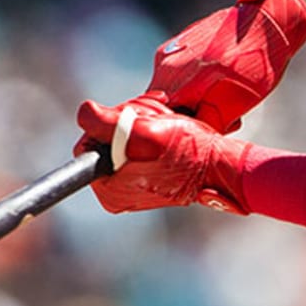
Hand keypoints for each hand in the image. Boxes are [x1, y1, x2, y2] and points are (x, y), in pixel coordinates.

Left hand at [74, 94, 252, 214]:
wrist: (222, 166)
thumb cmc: (189, 151)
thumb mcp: (146, 131)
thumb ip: (106, 122)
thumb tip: (83, 112)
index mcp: (109, 189)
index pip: (88, 142)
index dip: (108, 122)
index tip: (135, 120)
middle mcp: (116, 193)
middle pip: (105, 139)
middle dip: (128, 121)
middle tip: (155, 118)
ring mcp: (131, 188)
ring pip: (122, 139)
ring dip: (143, 123)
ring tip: (166, 123)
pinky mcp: (146, 180)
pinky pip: (136, 147)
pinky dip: (150, 133)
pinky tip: (168, 131)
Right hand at [146, 0, 305, 132]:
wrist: (269, 19)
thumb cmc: (256, 62)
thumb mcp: (235, 104)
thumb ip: (208, 122)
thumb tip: (192, 137)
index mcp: (172, 79)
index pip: (158, 119)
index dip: (179, 132)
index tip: (204, 132)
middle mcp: (164, 63)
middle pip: (165, 104)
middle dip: (191, 116)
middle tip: (223, 119)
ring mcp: (172, 49)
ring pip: (174, 88)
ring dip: (195, 99)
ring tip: (227, 98)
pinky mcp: (182, 42)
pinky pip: (180, 72)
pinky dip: (197, 83)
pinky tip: (223, 80)